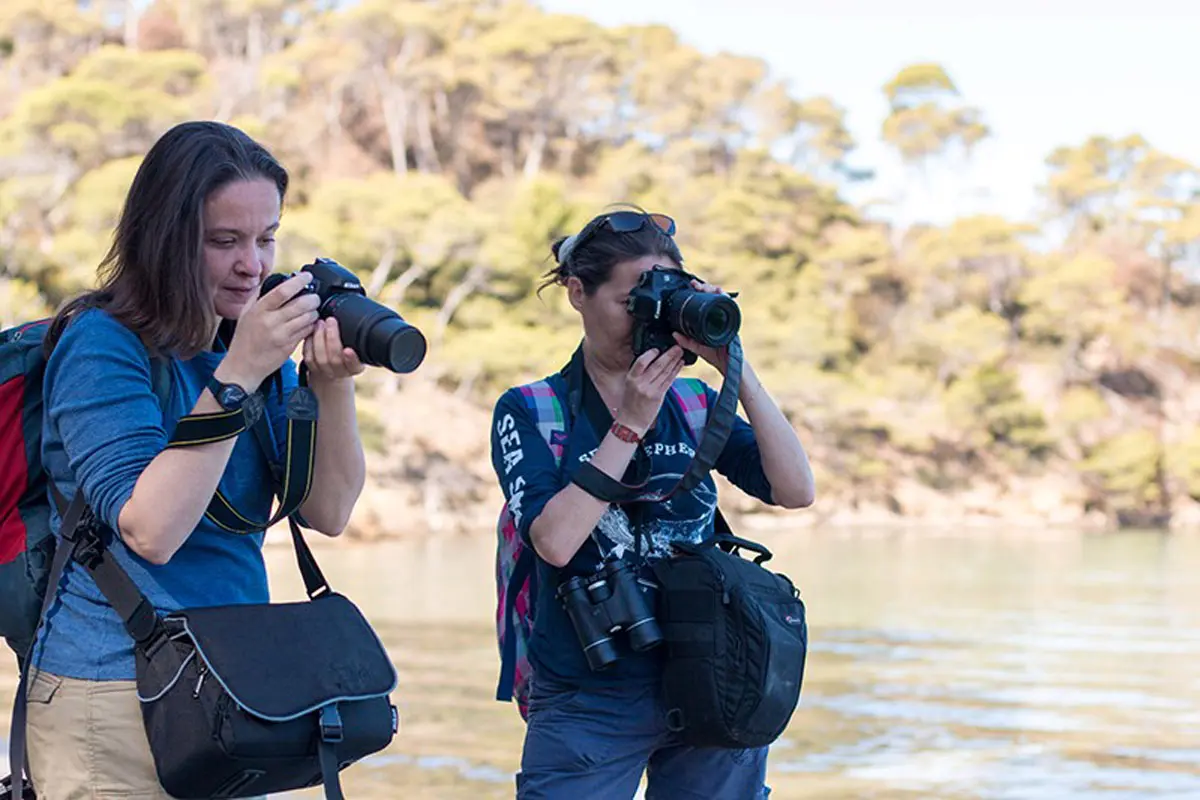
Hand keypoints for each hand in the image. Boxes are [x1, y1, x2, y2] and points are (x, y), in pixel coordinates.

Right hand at [218, 273, 319, 388]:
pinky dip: (311, 325)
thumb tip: (275, 280)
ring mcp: (281, 335)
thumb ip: (259, 296)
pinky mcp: (290, 347)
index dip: (298, 281)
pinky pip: (307, 331)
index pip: (283, 291)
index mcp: (259, 310)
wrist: (243, 366)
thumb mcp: (246, 313)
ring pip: (308, 318)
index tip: (307, 276)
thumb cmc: (244, 338)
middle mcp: (271, 322)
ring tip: (311, 310)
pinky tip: (308, 323)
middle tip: (314, 297)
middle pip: (301, 304)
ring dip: (314, 312)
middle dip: (312, 298)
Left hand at [304, 317, 364, 384]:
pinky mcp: (313, 369)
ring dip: (319, 338)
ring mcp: (326, 372)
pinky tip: (310, 331)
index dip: (351, 359)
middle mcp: (341, 372)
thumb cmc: (347, 350)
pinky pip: (309, 358)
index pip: (354, 365)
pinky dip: (309, 343)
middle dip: (332, 338)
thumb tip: (353, 317)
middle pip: (335, 359)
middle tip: (331, 321)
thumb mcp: (355, 346)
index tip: (348, 350)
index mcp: (355, 367)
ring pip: (320, 358)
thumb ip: (354, 337)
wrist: (334, 366)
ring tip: (320, 322)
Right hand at [616, 345, 686, 433]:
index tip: (658, 349)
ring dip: (674, 362)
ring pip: (665, 373)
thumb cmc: (630, 402)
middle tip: (677, 347)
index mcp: (631, 378)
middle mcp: (641, 384)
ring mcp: (650, 390)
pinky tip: (679, 365)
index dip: (650, 354)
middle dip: (669, 355)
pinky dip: (675, 372)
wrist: (631, 422)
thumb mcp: (629, 385)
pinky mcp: (658, 397)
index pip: (641, 362)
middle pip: (657, 366)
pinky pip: (669, 381)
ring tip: (680, 354)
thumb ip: (639, 373)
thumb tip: (652, 359)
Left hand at [673, 278, 731, 374]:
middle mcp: (721, 317)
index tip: (693, 286)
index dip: (701, 292)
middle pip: (715, 297)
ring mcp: (727, 319)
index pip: (707, 302)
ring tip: (707, 286)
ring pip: (722, 299)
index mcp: (712, 321)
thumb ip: (686, 341)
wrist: (729, 365)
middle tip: (697, 284)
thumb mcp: (697, 347)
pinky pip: (730, 307)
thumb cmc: (716, 356)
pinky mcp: (732, 322)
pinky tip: (720, 293)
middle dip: (707, 288)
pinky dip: (725, 299)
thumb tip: (674, 335)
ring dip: (715, 290)